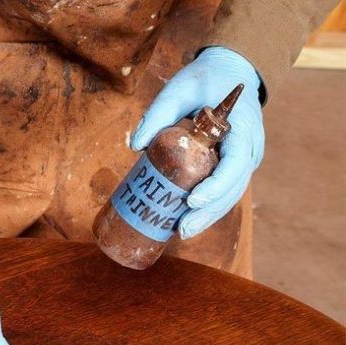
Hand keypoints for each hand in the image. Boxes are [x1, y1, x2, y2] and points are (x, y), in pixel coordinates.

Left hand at [131, 46, 263, 238]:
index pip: (235, 165)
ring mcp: (243, 161)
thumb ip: (158, 112)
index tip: (192, 201)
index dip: (216, 187)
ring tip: (182, 231)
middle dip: (208, 213)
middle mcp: (249, 150)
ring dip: (208, 218)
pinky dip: (207, 210)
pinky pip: (223, 193)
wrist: (228, 74)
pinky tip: (187, 223)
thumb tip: (135, 145)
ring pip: (230, 196)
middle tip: (182, 228)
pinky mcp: (232, 168)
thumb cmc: (204, 80)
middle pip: (233, 189)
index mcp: (243, 130)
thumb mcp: (180, 88)